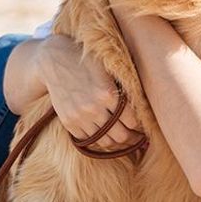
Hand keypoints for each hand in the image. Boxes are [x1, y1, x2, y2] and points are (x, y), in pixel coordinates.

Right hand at [35, 34, 144, 151]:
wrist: (55, 60)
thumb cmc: (89, 62)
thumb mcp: (110, 71)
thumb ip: (124, 89)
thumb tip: (145, 104)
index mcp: (108, 94)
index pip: (132, 121)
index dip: (140, 125)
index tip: (144, 126)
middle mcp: (94, 108)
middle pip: (120, 135)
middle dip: (131, 138)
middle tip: (138, 138)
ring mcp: (79, 117)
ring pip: (104, 141)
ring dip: (115, 141)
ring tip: (122, 138)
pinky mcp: (68, 121)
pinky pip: (87, 140)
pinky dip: (97, 139)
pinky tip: (104, 134)